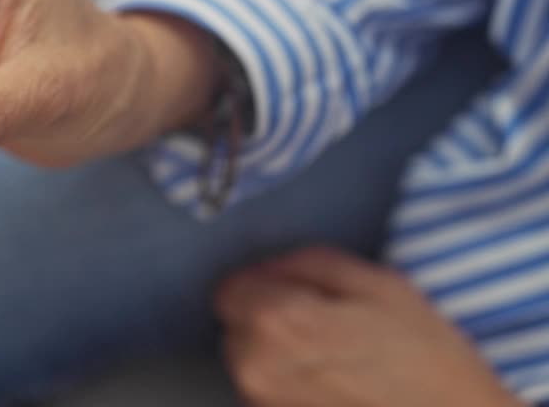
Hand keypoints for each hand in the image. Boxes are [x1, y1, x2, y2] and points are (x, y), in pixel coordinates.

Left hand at [216, 246, 519, 406]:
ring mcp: (262, 404)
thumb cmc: (425, 360)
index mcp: (276, 320)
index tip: (298, 293)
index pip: (231, 288)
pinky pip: (266, 392)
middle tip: (326, 328)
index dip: (267, 285)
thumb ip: (308, 263)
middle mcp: (254, 366)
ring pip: (249, 361)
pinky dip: (289, 385)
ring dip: (277, 354)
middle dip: (270, 319)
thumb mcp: (376, 284)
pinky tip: (334, 387)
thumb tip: (271, 266)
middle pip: (236, 325)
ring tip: (336, 361)